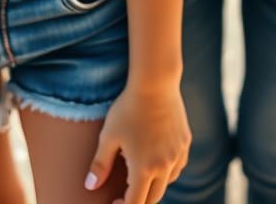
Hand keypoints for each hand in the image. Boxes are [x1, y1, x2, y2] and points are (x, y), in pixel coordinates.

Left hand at [85, 82, 190, 203]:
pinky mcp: (186, 142)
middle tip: (126, 192)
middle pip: (154, 198)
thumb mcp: (109, 135)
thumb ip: (100, 164)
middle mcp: (164, 166)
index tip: (114, 202)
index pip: (136, 203)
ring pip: (168, 182)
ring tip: (141, 172)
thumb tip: (90, 186)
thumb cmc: (128, 108)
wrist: (155, 83)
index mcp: (144, 169)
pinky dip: (168, 169)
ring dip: (155, 185)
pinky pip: (178, 166)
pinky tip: (158, 158)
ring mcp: (177, 155)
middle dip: (139, 199)